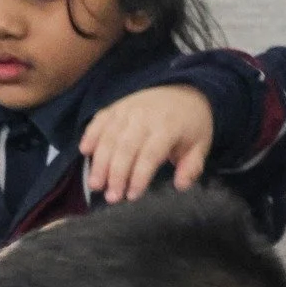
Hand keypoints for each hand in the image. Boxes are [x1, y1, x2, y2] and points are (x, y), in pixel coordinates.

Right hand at [79, 85, 214, 202]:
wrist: (184, 90)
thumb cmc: (191, 123)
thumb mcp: (201, 144)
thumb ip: (192, 167)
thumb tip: (181, 185)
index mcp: (169, 127)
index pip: (150, 154)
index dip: (139, 176)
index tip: (132, 196)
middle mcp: (145, 117)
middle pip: (125, 148)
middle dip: (116, 175)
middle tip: (110, 197)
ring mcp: (128, 110)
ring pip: (109, 137)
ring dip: (99, 163)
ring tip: (95, 185)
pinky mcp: (116, 106)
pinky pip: (99, 120)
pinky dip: (90, 135)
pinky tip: (84, 152)